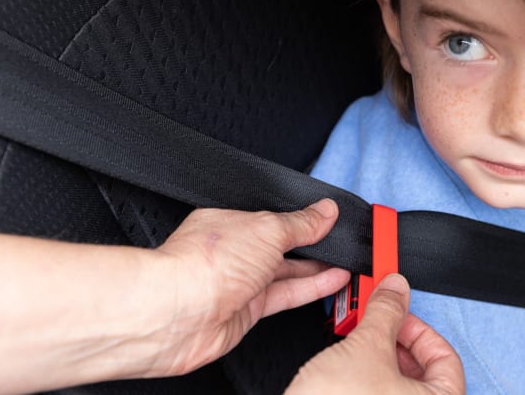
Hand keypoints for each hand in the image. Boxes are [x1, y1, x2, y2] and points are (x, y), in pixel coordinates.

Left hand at [151, 199, 349, 375]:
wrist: (178, 313)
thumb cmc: (203, 264)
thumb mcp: (266, 229)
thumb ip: (300, 223)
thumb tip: (324, 211)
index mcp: (228, 221)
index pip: (272, 217)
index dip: (301, 219)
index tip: (328, 220)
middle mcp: (232, 252)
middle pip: (279, 246)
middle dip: (311, 244)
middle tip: (342, 242)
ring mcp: (238, 282)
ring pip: (285, 272)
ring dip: (317, 268)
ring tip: (346, 262)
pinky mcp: (245, 311)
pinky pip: (286, 295)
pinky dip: (311, 287)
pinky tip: (332, 280)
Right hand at [285, 274, 465, 393]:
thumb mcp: (365, 348)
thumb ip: (385, 313)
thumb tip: (394, 290)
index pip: (446, 357)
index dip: (418, 328)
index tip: (396, 314)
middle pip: (423, 372)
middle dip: (394, 343)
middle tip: (374, 326)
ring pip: (397, 387)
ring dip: (376, 361)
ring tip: (354, 346)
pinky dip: (365, 382)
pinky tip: (344, 372)